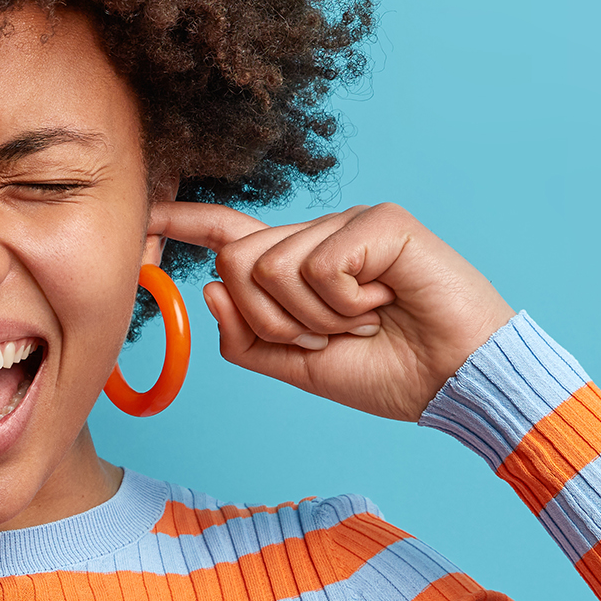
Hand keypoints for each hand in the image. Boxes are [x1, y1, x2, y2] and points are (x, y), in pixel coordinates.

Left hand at [151, 202, 514, 420]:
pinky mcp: (380, 221)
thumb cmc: (390, 374)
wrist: (457, 384)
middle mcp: (316, 236)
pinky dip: (346, 305)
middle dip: (271, 320)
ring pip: (271, 267)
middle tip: (328, 338)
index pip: (228, 234)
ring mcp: (347, 223)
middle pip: (236, 261)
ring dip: (314, 318)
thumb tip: (209, 290)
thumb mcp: (300, 367)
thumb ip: (247, 338)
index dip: (183, 223)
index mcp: (295, 267)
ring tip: (363, 324)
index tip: (143, 216)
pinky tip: (384, 305)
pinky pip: (319, 265)